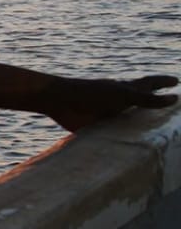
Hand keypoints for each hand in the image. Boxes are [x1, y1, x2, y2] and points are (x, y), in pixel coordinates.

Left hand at [38, 74, 176, 131]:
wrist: (59, 101)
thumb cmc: (92, 94)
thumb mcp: (124, 96)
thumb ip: (148, 99)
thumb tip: (175, 98)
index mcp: (126, 90)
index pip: (150, 85)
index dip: (163, 83)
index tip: (176, 81)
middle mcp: (119, 102)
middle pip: (141, 101)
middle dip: (154, 103)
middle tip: (168, 103)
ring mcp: (109, 114)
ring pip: (128, 118)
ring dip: (139, 123)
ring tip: (153, 128)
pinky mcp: (98, 128)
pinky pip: (113, 134)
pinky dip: (122, 138)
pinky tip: (128, 146)